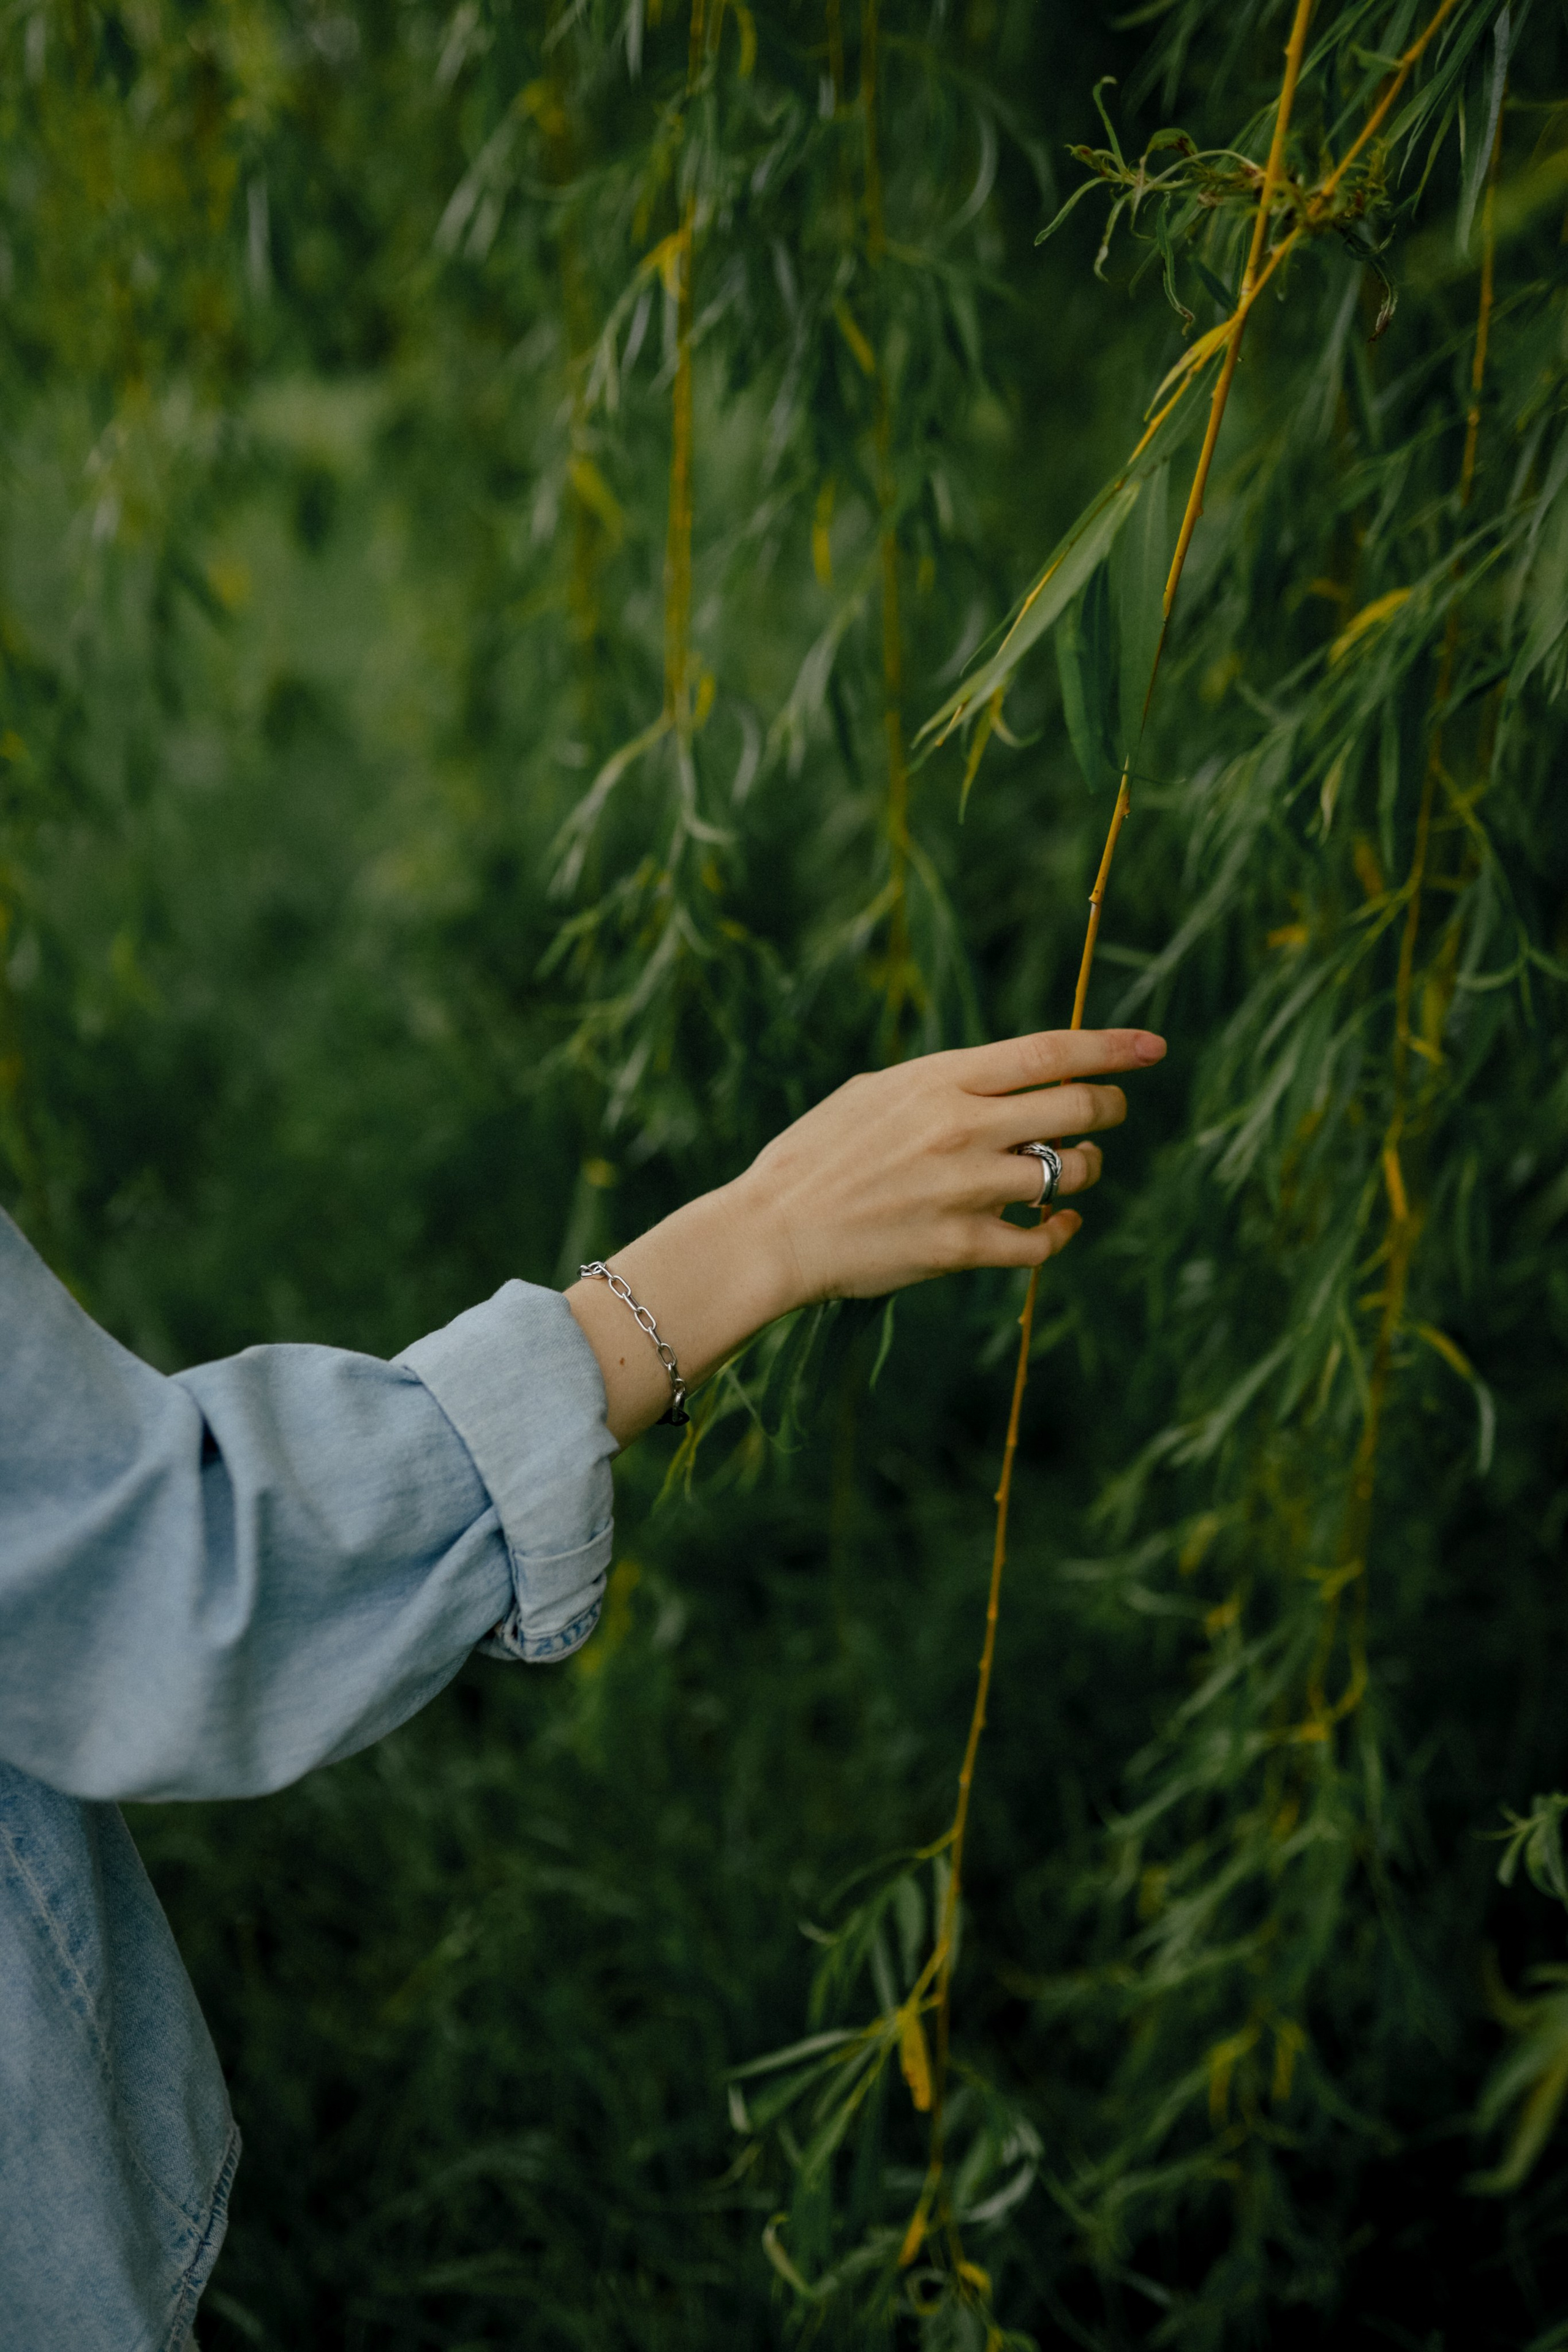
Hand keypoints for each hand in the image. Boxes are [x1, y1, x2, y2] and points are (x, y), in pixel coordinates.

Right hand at [565, 1026, 1165, 1444]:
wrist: (772, 1230)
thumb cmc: (818, 1157)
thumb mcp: (876, 1093)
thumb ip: (944, 1083)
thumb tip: (1007, 1078)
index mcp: (939, 1080)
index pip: (1049, 1053)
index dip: (1111, 1047)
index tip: (1152, 1047)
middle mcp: (961, 1128)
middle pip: (1077, 1109)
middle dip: (1109, 1108)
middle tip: (1111, 1111)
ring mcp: (965, 1189)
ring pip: (1069, 1173)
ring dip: (1084, 1171)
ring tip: (1069, 1174)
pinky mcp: (961, 1247)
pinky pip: (1043, 1240)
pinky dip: (1061, 1231)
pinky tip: (1058, 1225)